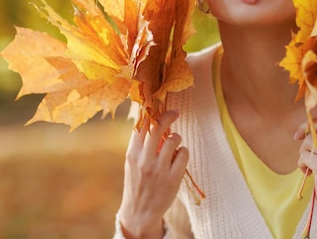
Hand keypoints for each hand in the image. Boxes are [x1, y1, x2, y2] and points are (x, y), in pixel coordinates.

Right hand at [118, 110, 188, 238]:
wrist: (139, 212)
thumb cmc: (137, 182)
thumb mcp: (132, 162)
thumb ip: (141, 143)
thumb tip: (151, 118)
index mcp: (132, 153)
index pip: (141, 125)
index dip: (150, 111)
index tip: (158, 104)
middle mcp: (144, 160)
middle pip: (158, 127)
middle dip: (168, 115)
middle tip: (176, 112)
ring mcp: (159, 170)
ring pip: (174, 139)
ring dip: (177, 138)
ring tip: (174, 144)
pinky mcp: (173, 179)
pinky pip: (184, 154)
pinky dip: (183, 152)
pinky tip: (179, 157)